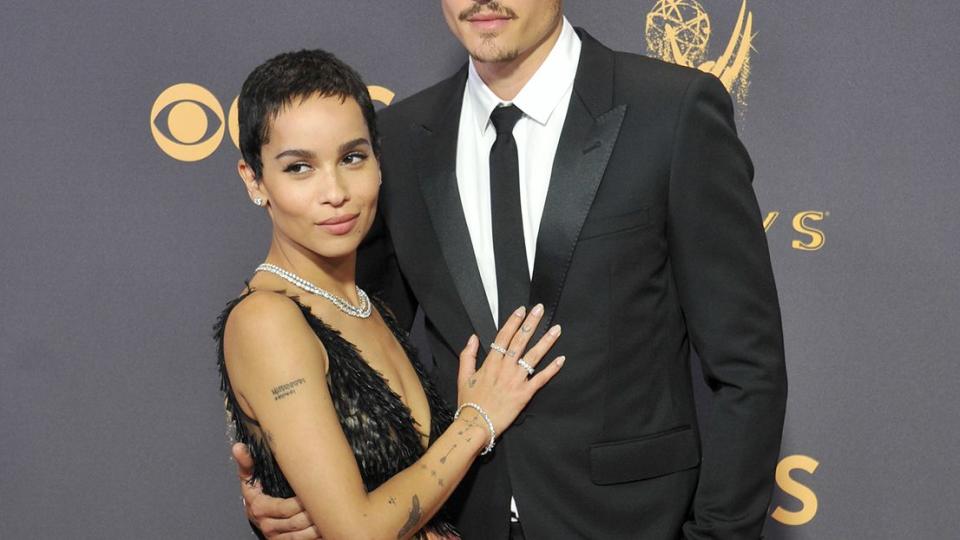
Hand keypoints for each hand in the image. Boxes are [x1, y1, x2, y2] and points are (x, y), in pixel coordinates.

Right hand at [233, 443, 321, 538]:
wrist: (257, 515)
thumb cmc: (257, 493)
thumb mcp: (250, 478)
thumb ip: (246, 463)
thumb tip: (238, 447)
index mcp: (259, 507)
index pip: (284, 507)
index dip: (301, 501)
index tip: (315, 492)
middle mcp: (266, 524)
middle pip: (296, 522)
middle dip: (314, 513)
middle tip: (330, 502)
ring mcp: (276, 536)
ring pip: (301, 535)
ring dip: (317, 526)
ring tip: (331, 514)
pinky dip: (315, 536)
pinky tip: (326, 527)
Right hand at [456, 303, 564, 435]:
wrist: (476, 425)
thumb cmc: (469, 402)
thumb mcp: (463, 376)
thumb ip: (467, 355)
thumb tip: (472, 337)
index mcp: (491, 363)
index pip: (503, 337)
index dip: (513, 322)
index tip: (521, 310)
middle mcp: (505, 368)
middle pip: (520, 341)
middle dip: (531, 323)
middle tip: (540, 309)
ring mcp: (516, 380)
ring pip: (533, 356)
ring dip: (545, 341)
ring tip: (556, 329)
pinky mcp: (525, 394)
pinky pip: (541, 379)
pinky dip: (551, 369)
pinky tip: (561, 359)